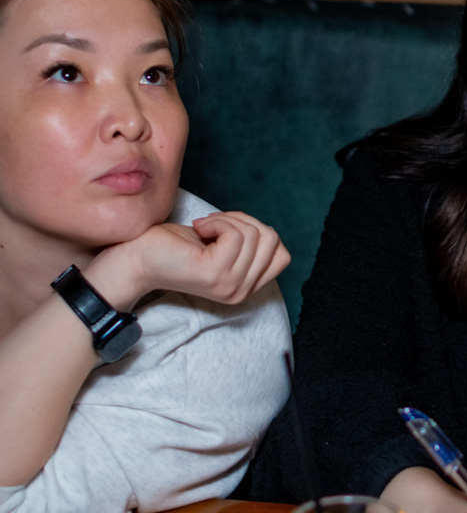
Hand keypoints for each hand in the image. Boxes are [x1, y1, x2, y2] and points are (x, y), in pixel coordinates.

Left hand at [89, 211, 289, 307]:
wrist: (138, 256)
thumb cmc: (175, 245)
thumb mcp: (223, 246)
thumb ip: (249, 245)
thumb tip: (269, 231)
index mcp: (245, 288)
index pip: (283, 255)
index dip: (259, 231)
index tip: (228, 230)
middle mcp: (241, 292)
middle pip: (272, 240)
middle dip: (245, 221)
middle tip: (214, 225)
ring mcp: (229, 286)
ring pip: (254, 234)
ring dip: (228, 220)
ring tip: (204, 227)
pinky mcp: (215, 274)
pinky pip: (235, 234)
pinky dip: (217, 222)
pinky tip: (198, 229)